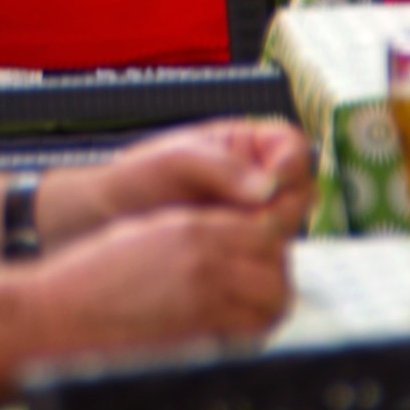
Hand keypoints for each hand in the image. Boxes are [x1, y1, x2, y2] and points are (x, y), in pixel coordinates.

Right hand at [34, 205, 291, 355]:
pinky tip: (231, 337)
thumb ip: (195, 235)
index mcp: (191, 228)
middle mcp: (205, 259)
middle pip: (275, 270)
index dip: (270, 249)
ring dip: (267, 311)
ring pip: (270, 305)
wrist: (64, 313)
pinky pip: (246, 337)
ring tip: (250, 316)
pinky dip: (249, 338)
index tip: (264, 260)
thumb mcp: (148, 233)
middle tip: (262, 291)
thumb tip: (230, 246)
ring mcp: (203, 299)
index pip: (261, 233)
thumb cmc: (95, 275)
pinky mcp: (196, 336)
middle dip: (276, 281)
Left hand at [55, 121, 311, 241]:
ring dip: (266, 238)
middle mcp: (257, 183)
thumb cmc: (138, 178)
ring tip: (225, 238)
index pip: (294, 149)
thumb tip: (267, 187)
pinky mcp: (243, 254)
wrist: (110, 220)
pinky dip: (253, 262)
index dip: (290, 165)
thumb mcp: (176, 159)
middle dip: (279, 209)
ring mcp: (253, 220)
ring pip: (288, 230)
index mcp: (247, 146)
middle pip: (299, 195)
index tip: (272, 183)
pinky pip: (268, 260)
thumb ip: (222, 167)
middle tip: (245, 219)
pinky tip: (226, 262)